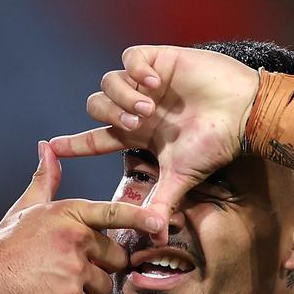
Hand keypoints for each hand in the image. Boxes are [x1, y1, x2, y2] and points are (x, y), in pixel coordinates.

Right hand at [0, 141, 162, 293]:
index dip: (140, 219)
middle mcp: (75, 238)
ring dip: (86, 288)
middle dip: (100, 266)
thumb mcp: (26, 207)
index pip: (114, 214)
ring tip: (57, 280)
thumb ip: (46, 179)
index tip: (160, 224)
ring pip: (102, 284)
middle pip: (114, 257)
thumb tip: (48, 148)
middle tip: (71, 266)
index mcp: (69, 213)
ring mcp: (73, 268)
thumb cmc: (5, 245)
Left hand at [49, 45, 258, 223]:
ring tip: (148, 108)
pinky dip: (136, 71)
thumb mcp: (181, 177)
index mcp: (138, 134)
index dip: (74, 143)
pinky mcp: (160, 59)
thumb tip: (153, 236)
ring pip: (108, 82)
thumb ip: (161, 203)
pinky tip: (156, 84)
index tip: (50, 147)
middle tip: (135, 125)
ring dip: (123, 97)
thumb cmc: (216, 144)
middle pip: (96, 106)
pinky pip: (129, 58)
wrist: (244, 113)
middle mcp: (138, 108)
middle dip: (109, 117)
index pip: (96, 139)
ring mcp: (147, 83)